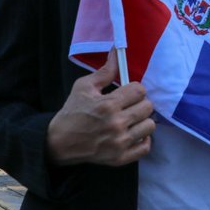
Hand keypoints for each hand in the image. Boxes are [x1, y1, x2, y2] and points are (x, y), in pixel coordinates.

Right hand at [46, 50, 155, 166]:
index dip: (134, 89)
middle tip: (129, 106)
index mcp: (108, 104)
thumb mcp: (84, 86)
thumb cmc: (73, 111)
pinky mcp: (120, 158)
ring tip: (131, 120)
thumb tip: (116, 51)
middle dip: (139, 103)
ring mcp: (119, 143)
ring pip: (150, 126)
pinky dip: (142, 140)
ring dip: (142, 121)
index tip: (127, 93)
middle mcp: (116, 124)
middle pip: (147, 107)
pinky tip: (133, 134)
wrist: (59, 142)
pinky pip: (145, 147)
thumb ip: (105, 71)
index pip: (140, 90)